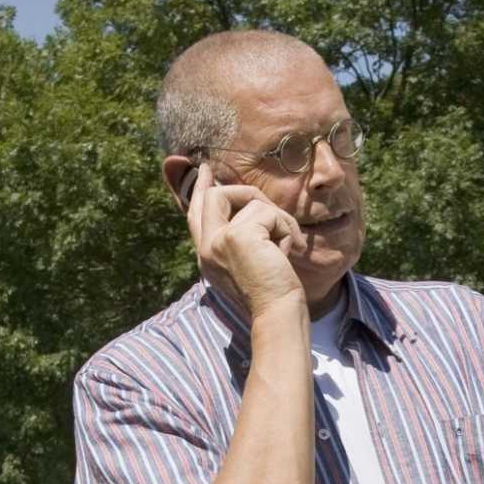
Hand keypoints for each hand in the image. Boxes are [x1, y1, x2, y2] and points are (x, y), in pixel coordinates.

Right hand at [185, 160, 306, 318]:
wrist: (276, 313)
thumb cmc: (271, 293)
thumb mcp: (250, 263)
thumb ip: (242, 238)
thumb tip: (253, 208)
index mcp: (207, 256)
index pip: (196, 215)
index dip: (201, 190)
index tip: (205, 170)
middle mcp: (207, 248)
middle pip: (214, 198)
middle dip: (243, 193)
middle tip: (263, 200)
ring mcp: (219, 240)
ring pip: (252, 202)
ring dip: (278, 219)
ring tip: (286, 245)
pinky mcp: (239, 236)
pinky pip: (269, 212)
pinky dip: (285, 228)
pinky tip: (288, 250)